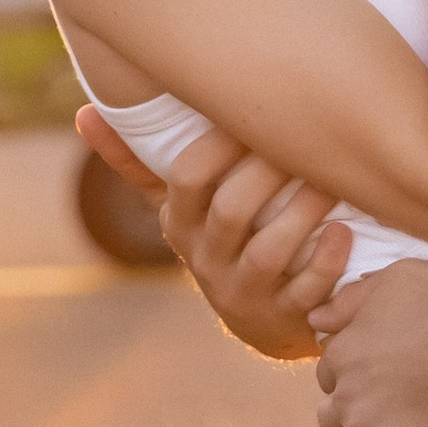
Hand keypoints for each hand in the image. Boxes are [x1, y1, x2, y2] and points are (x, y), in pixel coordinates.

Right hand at [148, 118, 348, 361]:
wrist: (264, 321)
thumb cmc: (221, 240)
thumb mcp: (176, 207)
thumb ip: (136, 163)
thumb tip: (83, 113)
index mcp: (179, 224)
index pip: (186, 178)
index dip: (219, 141)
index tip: (256, 105)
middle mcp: (206, 260)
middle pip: (230, 210)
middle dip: (268, 170)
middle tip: (310, 133)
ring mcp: (244, 294)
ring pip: (269, 252)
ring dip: (303, 212)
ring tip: (334, 179)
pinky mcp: (284, 320)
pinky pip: (305, 293)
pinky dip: (326, 263)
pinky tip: (344, 233)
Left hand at [312, 260, 427, 426]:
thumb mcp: (394, 278)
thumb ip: (350, 297)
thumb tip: (316, 320)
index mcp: (342, 352)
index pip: (331, 378)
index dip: (355, 384)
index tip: (383, 388)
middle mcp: (343, 394)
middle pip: (331, 417)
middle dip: (352, 420)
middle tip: (391, 422)